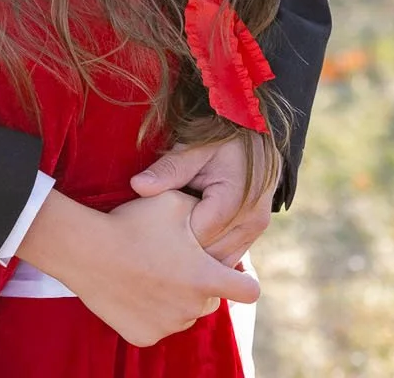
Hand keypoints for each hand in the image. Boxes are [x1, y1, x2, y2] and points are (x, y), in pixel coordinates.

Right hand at [23, 190, 260, 346]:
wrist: (85, 249)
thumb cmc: (132, 222)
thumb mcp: (174, 202)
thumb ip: (203, 212)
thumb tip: (217, 213)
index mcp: (205, 278)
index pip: (248, 291)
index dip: (244, 280)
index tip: (231, 274)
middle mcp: (192, 308)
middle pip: (211, 301)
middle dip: (199, 285)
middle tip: (173, 263)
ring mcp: (167, 326)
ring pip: (183, 314)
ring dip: (175, 299)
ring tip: (148, 272)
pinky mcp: (143, 336)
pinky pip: (156, 326)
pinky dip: (149, 312)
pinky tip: (133, 290)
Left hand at [131, 132, 279, 264]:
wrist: (252, 134)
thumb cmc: (219, 138)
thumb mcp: (193, 149)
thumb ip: (168, 169)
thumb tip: (137, 186)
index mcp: (234, 201)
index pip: (196, 237)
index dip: (171, 236)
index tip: (148, 230)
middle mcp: (251, 221)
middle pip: (209, 255)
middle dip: (182, 250)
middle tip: (153, 240)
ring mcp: (256, 229)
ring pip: (220, 261)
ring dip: (197, 255)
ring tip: (170, 242)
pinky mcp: (254, 232)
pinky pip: (230, 256)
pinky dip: (209, 253)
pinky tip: (189, 242)